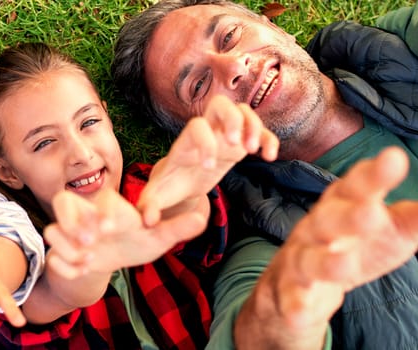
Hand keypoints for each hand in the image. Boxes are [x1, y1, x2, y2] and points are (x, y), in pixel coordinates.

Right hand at [43, 187, 207, 278]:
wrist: (113, 256)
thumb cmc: (136, 240)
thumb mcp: (158, 237)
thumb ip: (177, 228)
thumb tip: (203, 219)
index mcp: (110, 208)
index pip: (102, 200)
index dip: (104, 212)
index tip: (111, 227)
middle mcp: (85, 216)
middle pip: (62, 203)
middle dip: (72, 222)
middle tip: (90, 241)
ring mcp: (69, 235)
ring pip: (52, 232)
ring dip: (67, 248)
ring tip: (88, 261)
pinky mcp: (62, 254)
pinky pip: (54, 260)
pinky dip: (65, 268)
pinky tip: (82, 272)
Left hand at [137, 94, 278, 224]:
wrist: (179, 182)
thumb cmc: (167, 187)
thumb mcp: (156, 197)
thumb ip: (149, 207)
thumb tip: (147, 221)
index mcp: (185, 142)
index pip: (195, 126)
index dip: (205, 142)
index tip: (207, 167)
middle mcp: (205, 132)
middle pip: (220, 104)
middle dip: (232, 118)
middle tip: (237, 143)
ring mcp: (224, 134)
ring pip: (243, 111)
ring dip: (253, 126)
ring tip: (253, 152)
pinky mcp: (239, 144)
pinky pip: (260, 131)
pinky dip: (268, 139)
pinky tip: (269, 157)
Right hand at [262, 147, 417, 329]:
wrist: (302, 277)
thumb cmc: (359, 240)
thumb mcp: (400, 226)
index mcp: (346, 202)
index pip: (359, 184)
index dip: (374, 174)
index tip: (394, 159)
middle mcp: (320, 226)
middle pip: (329, 218)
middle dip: (348, 217)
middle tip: (373, 214)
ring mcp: (303, 257)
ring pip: (310, 258)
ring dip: (327, 261)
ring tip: (347, 266)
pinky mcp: (294, 290)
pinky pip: (292, 297)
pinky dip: (295, 304)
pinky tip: (301, 312)